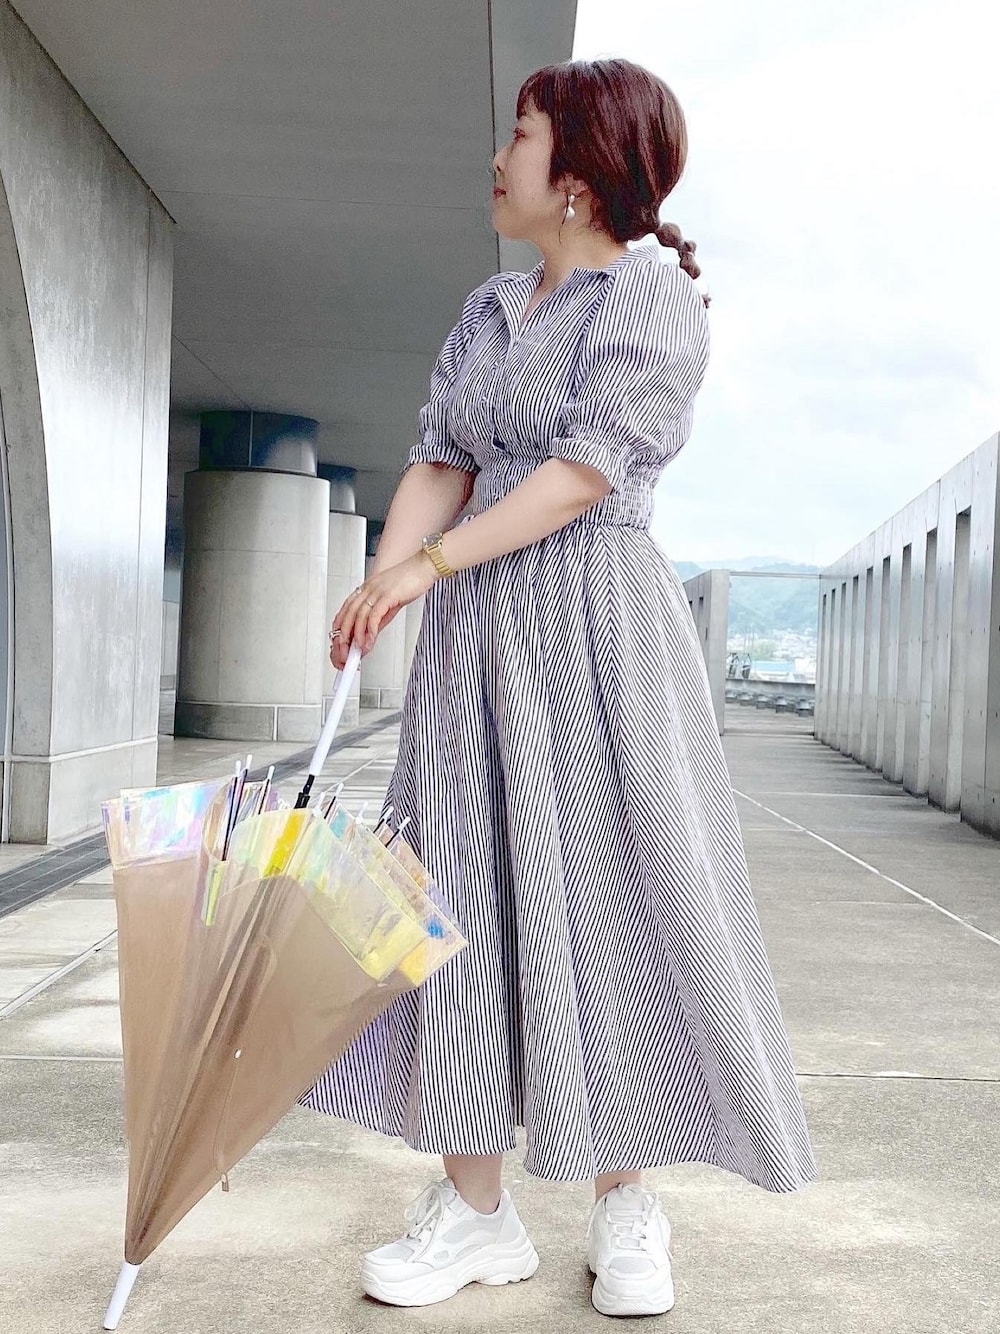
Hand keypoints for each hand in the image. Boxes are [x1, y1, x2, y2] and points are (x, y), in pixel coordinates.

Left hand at [329, 552, 437, 669]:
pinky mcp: (388, 595)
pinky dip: (370, 631)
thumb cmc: (410, 581)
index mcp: (366, 588)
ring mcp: (377, 591)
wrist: (424, 567)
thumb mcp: (390, 602)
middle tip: (344, 652)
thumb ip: (379, 617)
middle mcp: (368, 589)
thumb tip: (370, 634)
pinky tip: (370, 641)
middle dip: (343, 636)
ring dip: (356, 636)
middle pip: (348, 614)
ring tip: (358, 651)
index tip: (339, 642)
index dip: (340, 627)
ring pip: (359, 616)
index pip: (346, 609)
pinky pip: (374, 616)